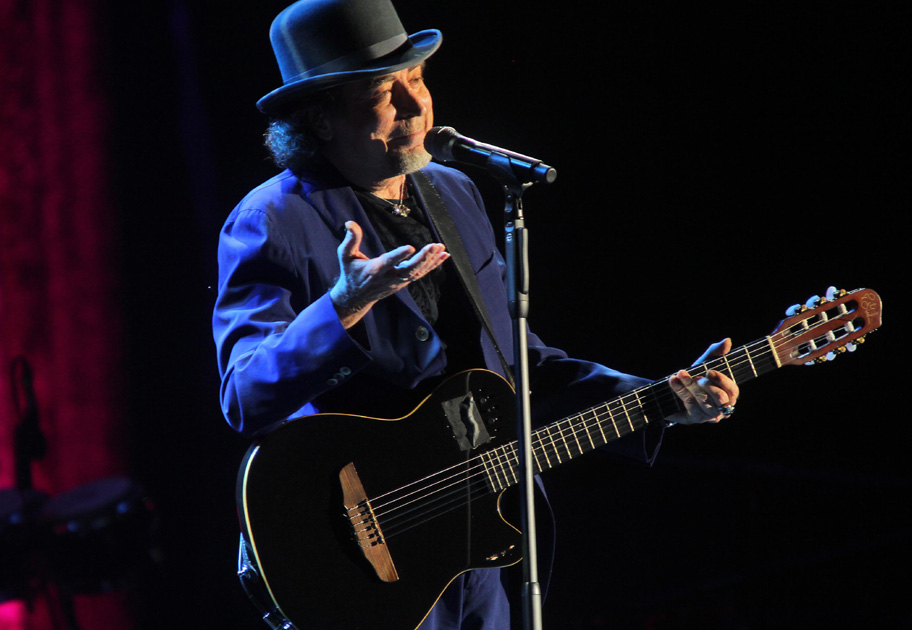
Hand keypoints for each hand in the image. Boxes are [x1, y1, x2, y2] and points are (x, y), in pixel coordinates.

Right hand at [330, 221, 449, 327]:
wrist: (356, 297)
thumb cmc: (351, 273)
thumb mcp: (345, 256)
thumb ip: (350, 240)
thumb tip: (350, 222)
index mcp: (374, 270)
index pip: (388, 262)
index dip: (399, 256)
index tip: (410, 247)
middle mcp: (389, 277)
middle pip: (409, 270)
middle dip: (422, 259)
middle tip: (434, 246)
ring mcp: (398, 281)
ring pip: (417, 273)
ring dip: (431, 261)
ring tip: (441, 248)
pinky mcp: (404, 282)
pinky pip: (421, 274)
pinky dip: (433, 265)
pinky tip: (444, 255)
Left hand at [667, 338, 739, 424]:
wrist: (672, 388)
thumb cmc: (695, 375)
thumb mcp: (705, 363)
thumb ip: (715, 353)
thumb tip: (727, 340)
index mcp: (729, 395)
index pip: (733, 391)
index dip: (722, 381)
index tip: (709, 371)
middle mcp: (721, 408)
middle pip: (719, 399)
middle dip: (707, 386)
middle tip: (696, 377)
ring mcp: (708, 416)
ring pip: (703, 402)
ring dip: (690, 387)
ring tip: (680, 374)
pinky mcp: (693, 419)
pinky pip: (689, 406)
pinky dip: (680, 391)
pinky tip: (673, 381)